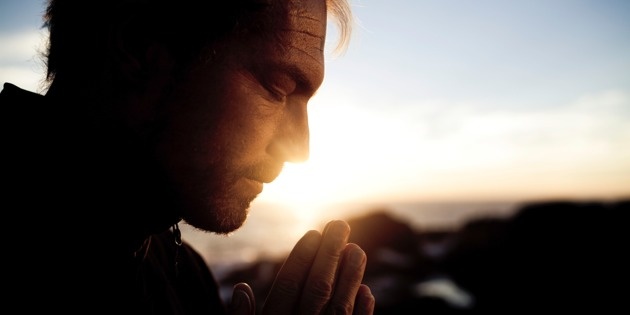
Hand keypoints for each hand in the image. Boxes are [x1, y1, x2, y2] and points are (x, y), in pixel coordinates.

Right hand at [229, 220, 374, 313]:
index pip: (288, 285)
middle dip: (330, 254)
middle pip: (317, 288)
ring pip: (339, 306)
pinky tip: (367, 291)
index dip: (301, 257)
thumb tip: (241, 288)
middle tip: (340, 226)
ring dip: (350, 276)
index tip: (313, 233)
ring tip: (357, 249)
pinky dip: (362, 312)